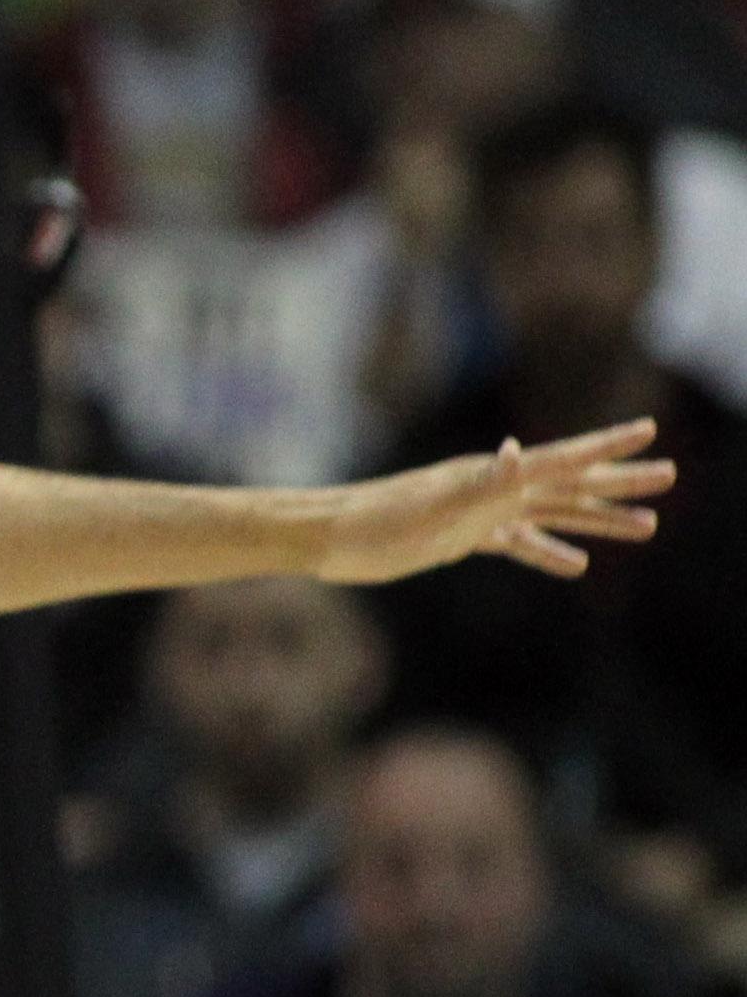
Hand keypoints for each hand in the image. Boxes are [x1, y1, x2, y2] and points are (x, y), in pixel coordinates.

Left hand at [315, 418, 671, 583]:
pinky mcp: (458, 537)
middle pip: (569, 484)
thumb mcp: (434, 505)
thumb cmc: (375, 522)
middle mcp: (490, 487)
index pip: (561, 459)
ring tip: (648, 528)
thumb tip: (520, 453)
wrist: (326, 537)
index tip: (650, 430)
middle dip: (620, 482)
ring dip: (597, 520)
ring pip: (551, 514)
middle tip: (671, 477)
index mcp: (491, 475)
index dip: (607, 447)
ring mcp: (477, 512)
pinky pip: (517, 543)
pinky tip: (577, 566)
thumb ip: (482, 483)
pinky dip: (548, 552)